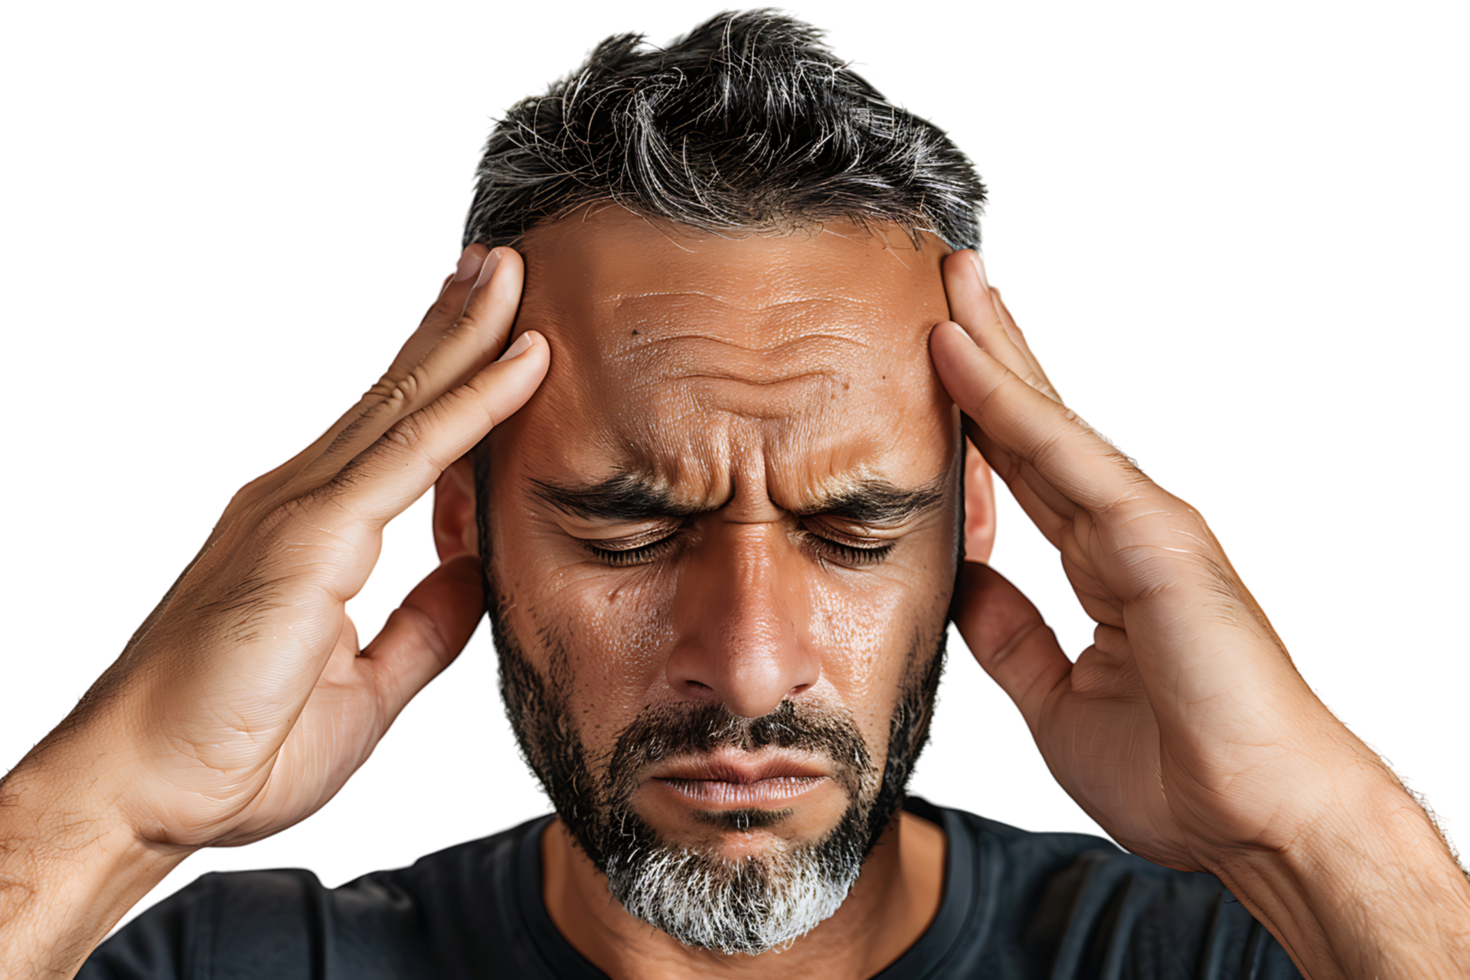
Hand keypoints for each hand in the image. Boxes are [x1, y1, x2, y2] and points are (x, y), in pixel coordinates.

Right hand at [44, 245, 546, 852]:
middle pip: (397, 397)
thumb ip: (423, 624)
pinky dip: (470, 406)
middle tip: (503, 264)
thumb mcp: (367, 683)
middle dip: (453, 325)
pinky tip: (517, 364)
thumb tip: (472, 574)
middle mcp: (301, 504)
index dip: (444, 376)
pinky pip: (409, 456)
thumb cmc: (235, 746)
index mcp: (313, 533)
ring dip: (465, 335)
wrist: (145, 793)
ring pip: (406, 404)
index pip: (393, 435)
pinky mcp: (309, 537)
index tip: (493, 329)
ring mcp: (301, 512)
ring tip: (509, 275)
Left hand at [930, 252, 1386, 872]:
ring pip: (1048, 420)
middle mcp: (1122, 530)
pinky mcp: (1156, 536)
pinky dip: (1009, 404)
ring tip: (951, 281)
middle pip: (1035, 426)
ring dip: (995, 348)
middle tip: (942, 280)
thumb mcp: (1057, 700)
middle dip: (989, 352)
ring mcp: (1142, 525)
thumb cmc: (1181, 773)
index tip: (930, 362)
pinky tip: (965, 356)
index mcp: (1102, 565)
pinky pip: (1064, 457)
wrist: (1260, 819)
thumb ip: (1012, 640)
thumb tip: (967, 587)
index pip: (1024, 472)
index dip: (977, 416)